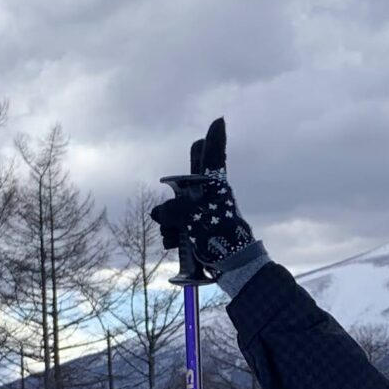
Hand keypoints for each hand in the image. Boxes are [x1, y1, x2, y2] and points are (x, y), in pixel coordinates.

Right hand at [151, 116, 254, 282]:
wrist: (230, 267)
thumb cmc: (217, 236)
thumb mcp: (190, 217)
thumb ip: (170, 209)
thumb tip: (158, 214)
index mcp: (214, 186)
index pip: (213, 158)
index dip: (213, 141)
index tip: (219, 122)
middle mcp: (208, 197)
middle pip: (185, 185)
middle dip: (174, 197)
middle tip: (183, 201)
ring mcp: (202, 215)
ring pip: (175, 211)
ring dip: (169, 224)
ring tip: (175, 236)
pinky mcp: (196, 232)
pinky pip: (176, 228)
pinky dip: (172, 236)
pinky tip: (173, 244)